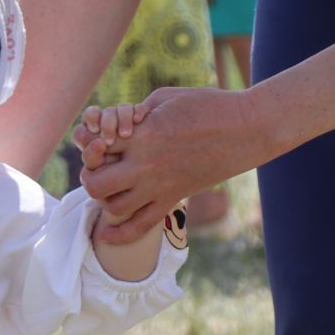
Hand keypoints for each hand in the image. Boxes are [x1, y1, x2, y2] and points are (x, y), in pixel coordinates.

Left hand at [82, 86, 276, 243]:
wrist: (247, 128)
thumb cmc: (208, 105)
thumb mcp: (166, 97)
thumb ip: (137, 112)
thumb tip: (117, 125)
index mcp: (142, 134)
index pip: (95, 146)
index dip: (88, 143)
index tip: (96, 140)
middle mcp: (146, 164)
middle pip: (95, 183)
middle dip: (89, 176)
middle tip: (96, 168)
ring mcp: (160, 186)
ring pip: (113, 208)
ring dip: (103, 200)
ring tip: (108, 189)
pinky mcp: (174, 199)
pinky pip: (140, 227)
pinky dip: (119, 235)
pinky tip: (107, 236)